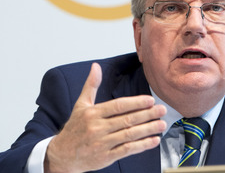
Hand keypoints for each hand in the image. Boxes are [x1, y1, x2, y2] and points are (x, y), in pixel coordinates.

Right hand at [44, 63, 166, 172]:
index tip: (150, 100)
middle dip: (147, 114)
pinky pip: (127, 150)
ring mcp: (102, 143)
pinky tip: (153, 140)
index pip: (118, 106)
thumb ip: (91, 86)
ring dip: (148, 129)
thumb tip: (95, 67)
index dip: (136, 103)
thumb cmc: (74, 129)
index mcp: (92, 113)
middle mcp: (97, 128)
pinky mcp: (106, 157)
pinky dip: (142, 145)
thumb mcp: (80, 105)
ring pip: (129, 135)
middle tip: (162, 110)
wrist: (62, 154)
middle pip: (126, 119)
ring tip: (162, 124)